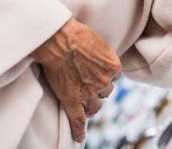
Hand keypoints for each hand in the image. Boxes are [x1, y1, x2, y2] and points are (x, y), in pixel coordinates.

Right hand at [31, 18, 120, 142]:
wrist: (58, 39)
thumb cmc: (76, 34)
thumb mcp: (98, 42)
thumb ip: (102, 55)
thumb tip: (100, 59)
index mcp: (113, 67)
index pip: (114, 76)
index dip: (105, 75)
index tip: (97, 73)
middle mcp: (103, 82)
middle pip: (105, 92)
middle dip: (98, 90)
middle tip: (88, 85)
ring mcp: (88, 92)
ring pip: (94, 106)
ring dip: (90, 105)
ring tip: (84, 105)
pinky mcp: (72, 99)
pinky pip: (78, 119)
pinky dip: (79, 130)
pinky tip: (79, 136)